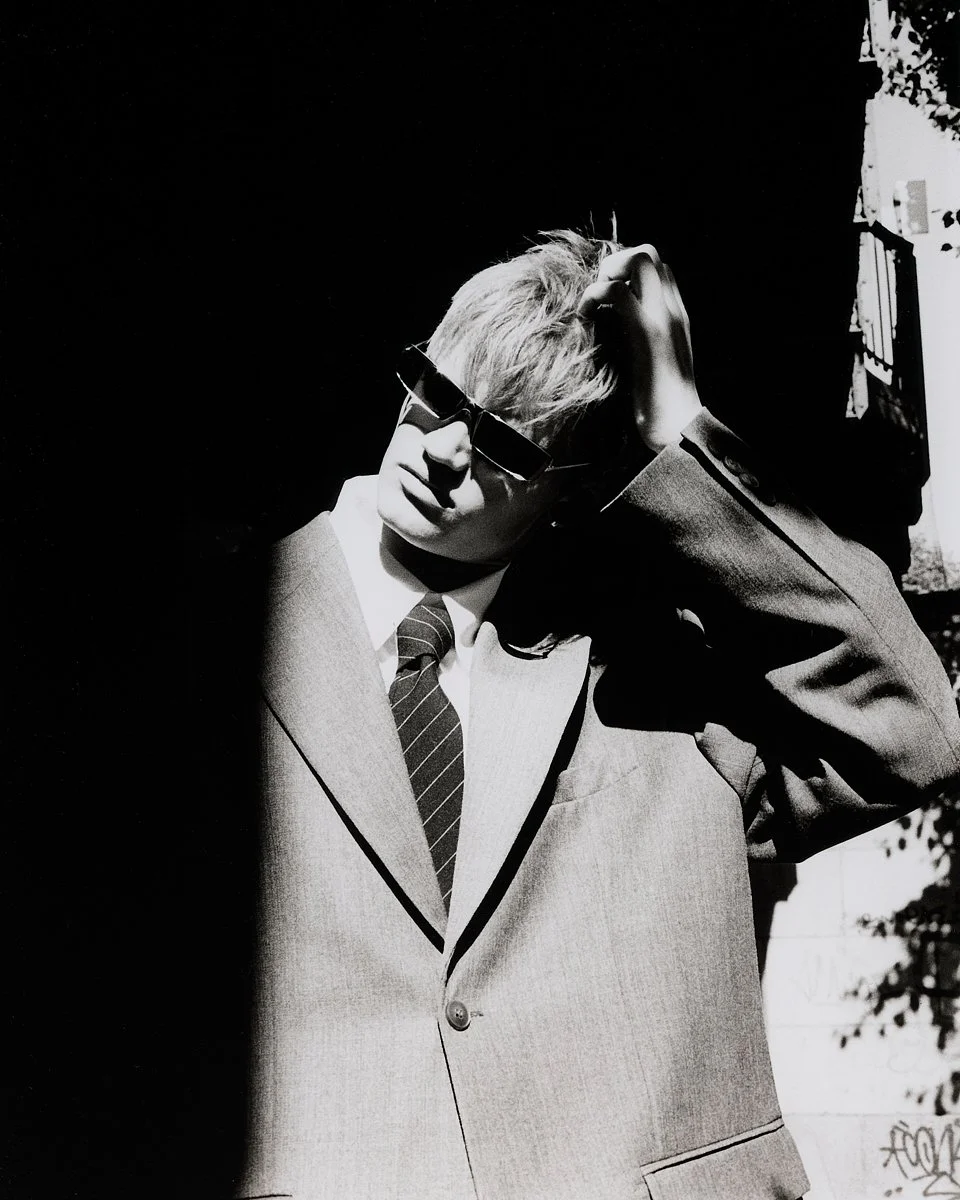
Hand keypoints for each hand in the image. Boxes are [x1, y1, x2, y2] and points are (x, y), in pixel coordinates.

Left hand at [578, 245, 702, 453]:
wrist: (678, 428)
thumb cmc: (659, 404)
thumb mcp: (651, 360)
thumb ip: (640, 337)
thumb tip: (612, 325)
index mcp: (676, 315)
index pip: (658, 266)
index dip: (627, 270)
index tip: (607, 296)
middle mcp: (673, 309)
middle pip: (650, 252)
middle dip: (617, 262)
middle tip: (599, 295)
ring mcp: (663, 318)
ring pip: (639, 260)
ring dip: (607, 273)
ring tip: (593, 303)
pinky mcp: (647, 334)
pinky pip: (617, 293)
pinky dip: (594, 295)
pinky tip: (585, 316)